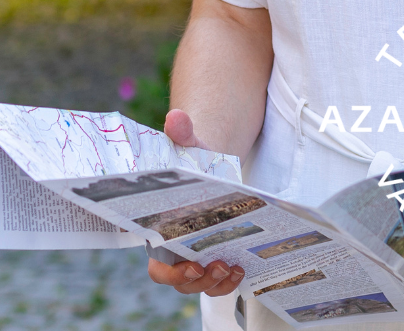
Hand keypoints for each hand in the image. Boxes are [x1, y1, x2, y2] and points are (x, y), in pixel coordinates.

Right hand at [147, 110, 243, 296]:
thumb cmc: (194, 159)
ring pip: (202, 286)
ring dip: (217, 284)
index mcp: (162, 234)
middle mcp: (178, 251)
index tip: (192, 265)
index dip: (171, 274)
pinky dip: (231, 280)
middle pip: (182, 283)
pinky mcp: (219, 253)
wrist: (211, 163)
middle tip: (219, 265)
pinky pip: (220, 279)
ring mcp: (198, 256)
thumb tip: (177, 117)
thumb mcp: (190, 146)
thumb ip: (182, 134)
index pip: (157, 268)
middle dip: (199, 282)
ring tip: (235, 268)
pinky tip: (246, 266)